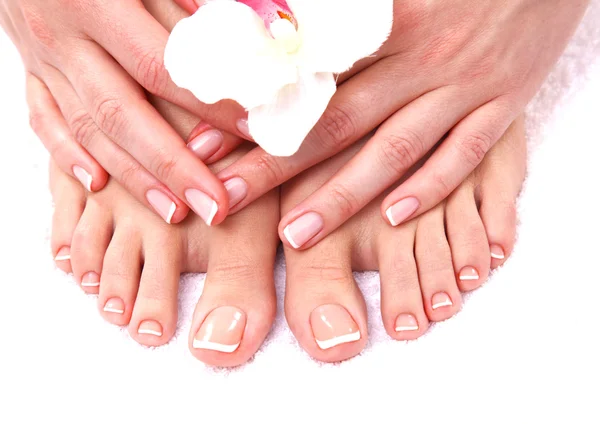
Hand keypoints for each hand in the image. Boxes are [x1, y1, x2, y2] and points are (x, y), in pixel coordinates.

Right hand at [2, 0, 247, 224]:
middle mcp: (63, 34)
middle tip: (214, 206)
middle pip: (122, 113)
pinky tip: (100, 186)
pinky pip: (44, 119)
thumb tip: (246, 38)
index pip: (162, 66)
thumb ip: (186, 0)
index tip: (252, 133)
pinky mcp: (29, 68)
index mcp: (96, 0)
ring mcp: (41, 56)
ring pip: (87, 128)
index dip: (209, 103)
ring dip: (132, 175)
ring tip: (174, 212)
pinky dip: (70, 155)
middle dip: (172, 166)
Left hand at [201, 0, 587, 247]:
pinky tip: (391, 220)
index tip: (205, 146)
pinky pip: (464, 155)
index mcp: (387, 19)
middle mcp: (421, 59)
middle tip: (229, 201)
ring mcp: (463, 86)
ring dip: (343, 195)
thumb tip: (273, 18)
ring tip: (295, 234)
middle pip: (337, 121)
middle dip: (277, 165)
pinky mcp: (502, 104)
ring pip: (395, 149)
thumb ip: (332, 8)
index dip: (253, 113)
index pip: (306, 75)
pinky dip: (430, 189)